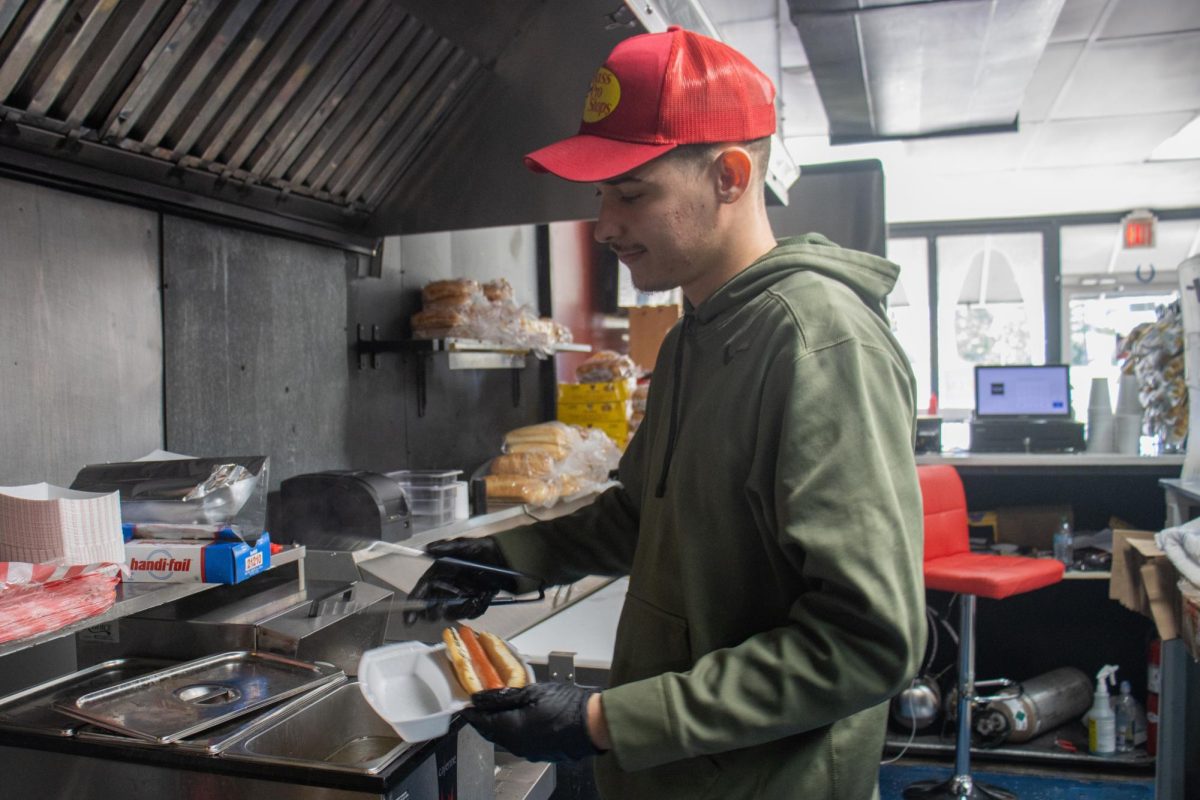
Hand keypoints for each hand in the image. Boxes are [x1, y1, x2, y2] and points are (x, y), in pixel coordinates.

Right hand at [402, 537, 516, 623]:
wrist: (507, 558)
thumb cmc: (485, 549)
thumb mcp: (466, 545)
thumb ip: (447, 547)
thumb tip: (429, 548)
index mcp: (441, 573)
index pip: (422, 590)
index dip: (414, 605)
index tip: (409, 619)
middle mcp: (449, 586)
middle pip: (433, 607)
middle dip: (437, 611)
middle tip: (445, 607)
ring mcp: (461, 596)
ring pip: (453, 612)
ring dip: (462, 608)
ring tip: (476, 596)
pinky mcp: (474, 602)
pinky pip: (470, 613)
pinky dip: (476, 607)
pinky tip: (484, 596)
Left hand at [461, 683, 603, 761]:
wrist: (593, 724)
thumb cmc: (568, 706)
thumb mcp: (532, 692)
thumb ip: (503, 696)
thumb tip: (481, 697)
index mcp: (511, 729)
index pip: (481, 721)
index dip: (472, 711)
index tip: (466, 704)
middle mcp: (516, 745)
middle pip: (491, 731)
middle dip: (483, 718)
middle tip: (480, 703)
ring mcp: (528, 751)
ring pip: (504, 737)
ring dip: (498, 723)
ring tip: (500, 706)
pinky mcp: (539, 753)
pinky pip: (518, 741)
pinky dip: (513, 729)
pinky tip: (519, 717)